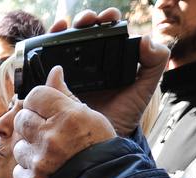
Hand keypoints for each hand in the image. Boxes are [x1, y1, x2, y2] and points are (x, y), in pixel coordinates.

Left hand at [11, 67, 116, 177]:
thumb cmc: (99, 150)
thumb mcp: (89, 117)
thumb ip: (66, 96)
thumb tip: (54, 71)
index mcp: (68, 116)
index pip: (35, 95)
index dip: (39, 102)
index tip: (44, 108)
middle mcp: (51, 136)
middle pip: (22, 118)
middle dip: (32, 124)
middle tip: (47, 133)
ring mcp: (40, 161)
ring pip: (18, 145)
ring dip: (30, 150)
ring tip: (49, 156)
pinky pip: (19, 171)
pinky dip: (28, 172)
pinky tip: (45, 172)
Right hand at [47, 8, 168, 137]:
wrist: (101, 140)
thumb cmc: (124, 114)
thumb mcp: (144, 89)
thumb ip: (155, 63)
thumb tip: (146, 39)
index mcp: (108, 59)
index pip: (105, 31)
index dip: (106, 20)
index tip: (107, 20)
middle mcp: (87, 63)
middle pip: (82, 33)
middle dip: (84, 21)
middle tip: (86, 22)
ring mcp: (69, 73)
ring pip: (61, 44)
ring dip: (61, 30)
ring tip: (64, 26)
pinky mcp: (53, 85)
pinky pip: (44, 65)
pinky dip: (41, 50)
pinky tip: (45, 43)